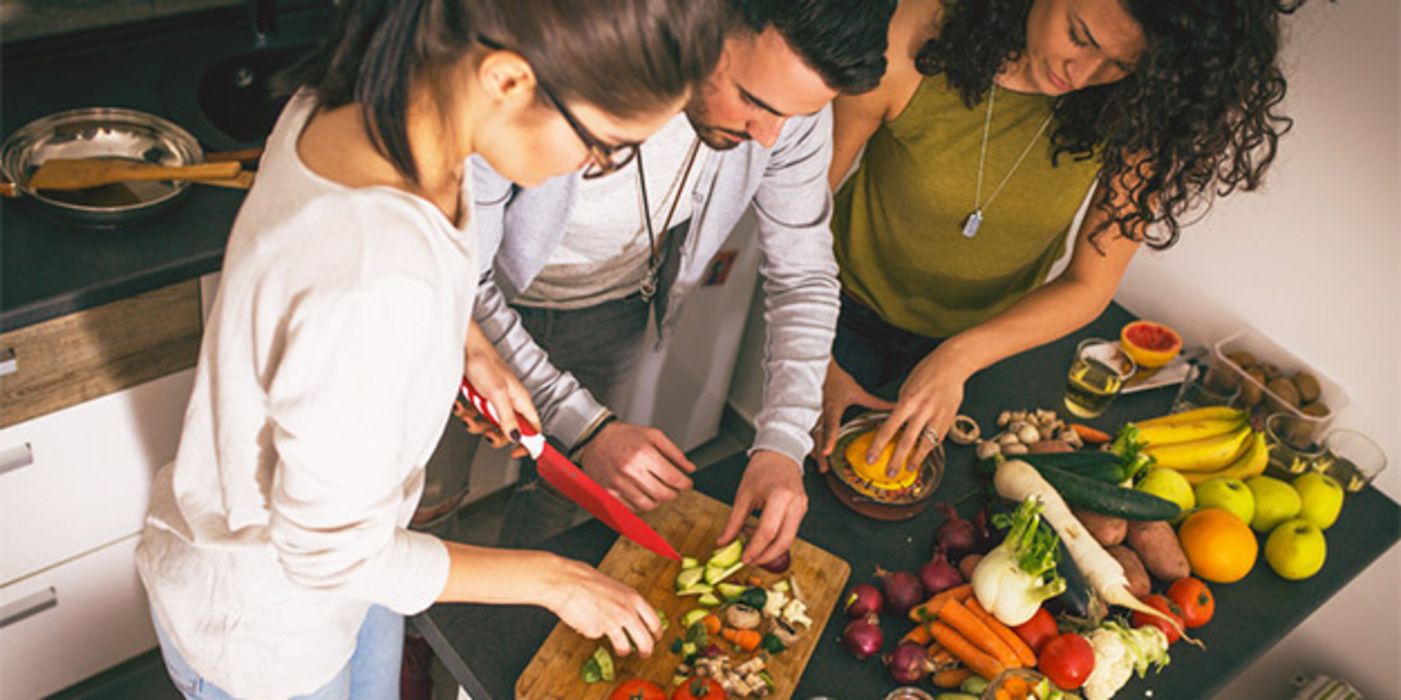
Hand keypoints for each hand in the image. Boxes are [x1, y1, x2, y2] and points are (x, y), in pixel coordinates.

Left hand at [460, 320, 539, 455]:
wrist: (463, 347)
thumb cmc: (484, 361)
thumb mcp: (497, 394)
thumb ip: (508, 418)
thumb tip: (517, 438)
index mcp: (521, 400)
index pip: (533, 428)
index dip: (528, 443)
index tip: (516, 453)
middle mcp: (510, 402)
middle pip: (509, 430)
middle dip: (494, 434)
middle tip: (486, 431)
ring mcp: (494, 401)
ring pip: (489, 424)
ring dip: (476, 423)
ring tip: (468, 416)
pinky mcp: (480, 398)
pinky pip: (476, 415)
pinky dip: (467, 413)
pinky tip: (462, 406)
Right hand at [544, 556, 660, 657]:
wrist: (566, 582)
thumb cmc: (587, 580)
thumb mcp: (616, 587)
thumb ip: (625, 602)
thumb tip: (632, 614)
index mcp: (634, 598)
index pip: (654, 621)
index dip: (656, 633)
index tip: (655, 638)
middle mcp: (627, 612)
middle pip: (645, 640)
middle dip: (646, 650)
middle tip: (644, 654)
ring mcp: (612, 623)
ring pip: (625, 647)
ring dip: (624, 651)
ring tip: (621, 651)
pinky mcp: (597, 632)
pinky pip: (599, 637)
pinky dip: (595, 633)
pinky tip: (588, 622)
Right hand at [578, 422, 695, 511]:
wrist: (594, 439)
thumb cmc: (624, 436)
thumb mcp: (652, 435)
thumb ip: (674, 452)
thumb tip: (689, 468)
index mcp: (643, 454)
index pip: (673, 478)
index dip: (685, 484)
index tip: (687, 484)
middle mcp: (630, 470)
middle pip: (662, 495)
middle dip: (674, 494)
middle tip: (674, 489)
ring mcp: (618, 484)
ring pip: (648, 505)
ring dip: (658, 502)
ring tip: (659, 492)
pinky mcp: (608, 493)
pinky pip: (631, 509)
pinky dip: (641, 505)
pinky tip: (643, 494)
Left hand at [718, 451, 806, 565]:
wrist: (780, 453)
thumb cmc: (762, 469)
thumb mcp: (743, 494)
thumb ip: (734, 521)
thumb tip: (723, 541)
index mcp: (779, 496)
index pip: (767, 532)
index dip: (755, 549)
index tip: (744, 558)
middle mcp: (795, 503)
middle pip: (783, 541)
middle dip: (766, 556)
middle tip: (750, 561)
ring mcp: (802, 507)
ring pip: (790, 539)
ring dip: (772, 550)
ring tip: (755, 551)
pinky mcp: (803, 509)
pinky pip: (791, 531)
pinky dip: (777, 539)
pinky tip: (764, 538)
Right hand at [811, 359, 894, 472]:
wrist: (818, 367)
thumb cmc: (837, 378)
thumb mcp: (857, 391)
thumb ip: (875, 403)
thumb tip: (893, 407)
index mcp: (832, 407)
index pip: (831, 425)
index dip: (829, 439)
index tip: (828, 452)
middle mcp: (821, 413)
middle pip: (818, 436)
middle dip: (820, 453)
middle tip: (824, 467)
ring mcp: (814, 415)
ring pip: (812, 435)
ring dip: (814, 450)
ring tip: (820, 466)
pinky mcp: (811, 416)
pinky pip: (809, 432)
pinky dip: (810, 443)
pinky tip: (813, 453)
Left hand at [868, 345, 973, 477]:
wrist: (952, 365)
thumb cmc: (927, 372)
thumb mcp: (907, 386)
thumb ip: (901, 406)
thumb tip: (893, 422)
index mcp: (908, 400)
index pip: (889, 428)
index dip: (879, 445)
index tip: (871, 457)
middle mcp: (923, 410)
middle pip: (907, 440)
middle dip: (896, 459)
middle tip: (889, 473)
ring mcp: (938, 416)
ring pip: (926, 444)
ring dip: (916, 459)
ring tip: (909, 469)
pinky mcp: (949, 419)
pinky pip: (938, 438)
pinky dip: (930, 448)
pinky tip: (924, 455)